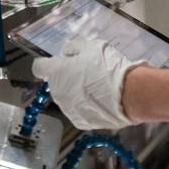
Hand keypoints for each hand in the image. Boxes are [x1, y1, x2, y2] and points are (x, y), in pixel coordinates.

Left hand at [30, 42, 146, 129]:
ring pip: (67, 98)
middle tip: (86, 73)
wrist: (129, 94)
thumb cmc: (108, 67)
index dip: (46, 64)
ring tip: (97, 88)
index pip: (39, 67)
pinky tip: (100, 101)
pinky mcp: (81, 122)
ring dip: (76, 93)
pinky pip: (79, 111)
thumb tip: (67, 52)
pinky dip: (86, 106)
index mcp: (56, 72)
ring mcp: (68, 109)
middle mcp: (57, 92)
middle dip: (66, 78)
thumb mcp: (92, 46)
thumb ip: (74, 48)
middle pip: (56, 83)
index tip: (57, 63)